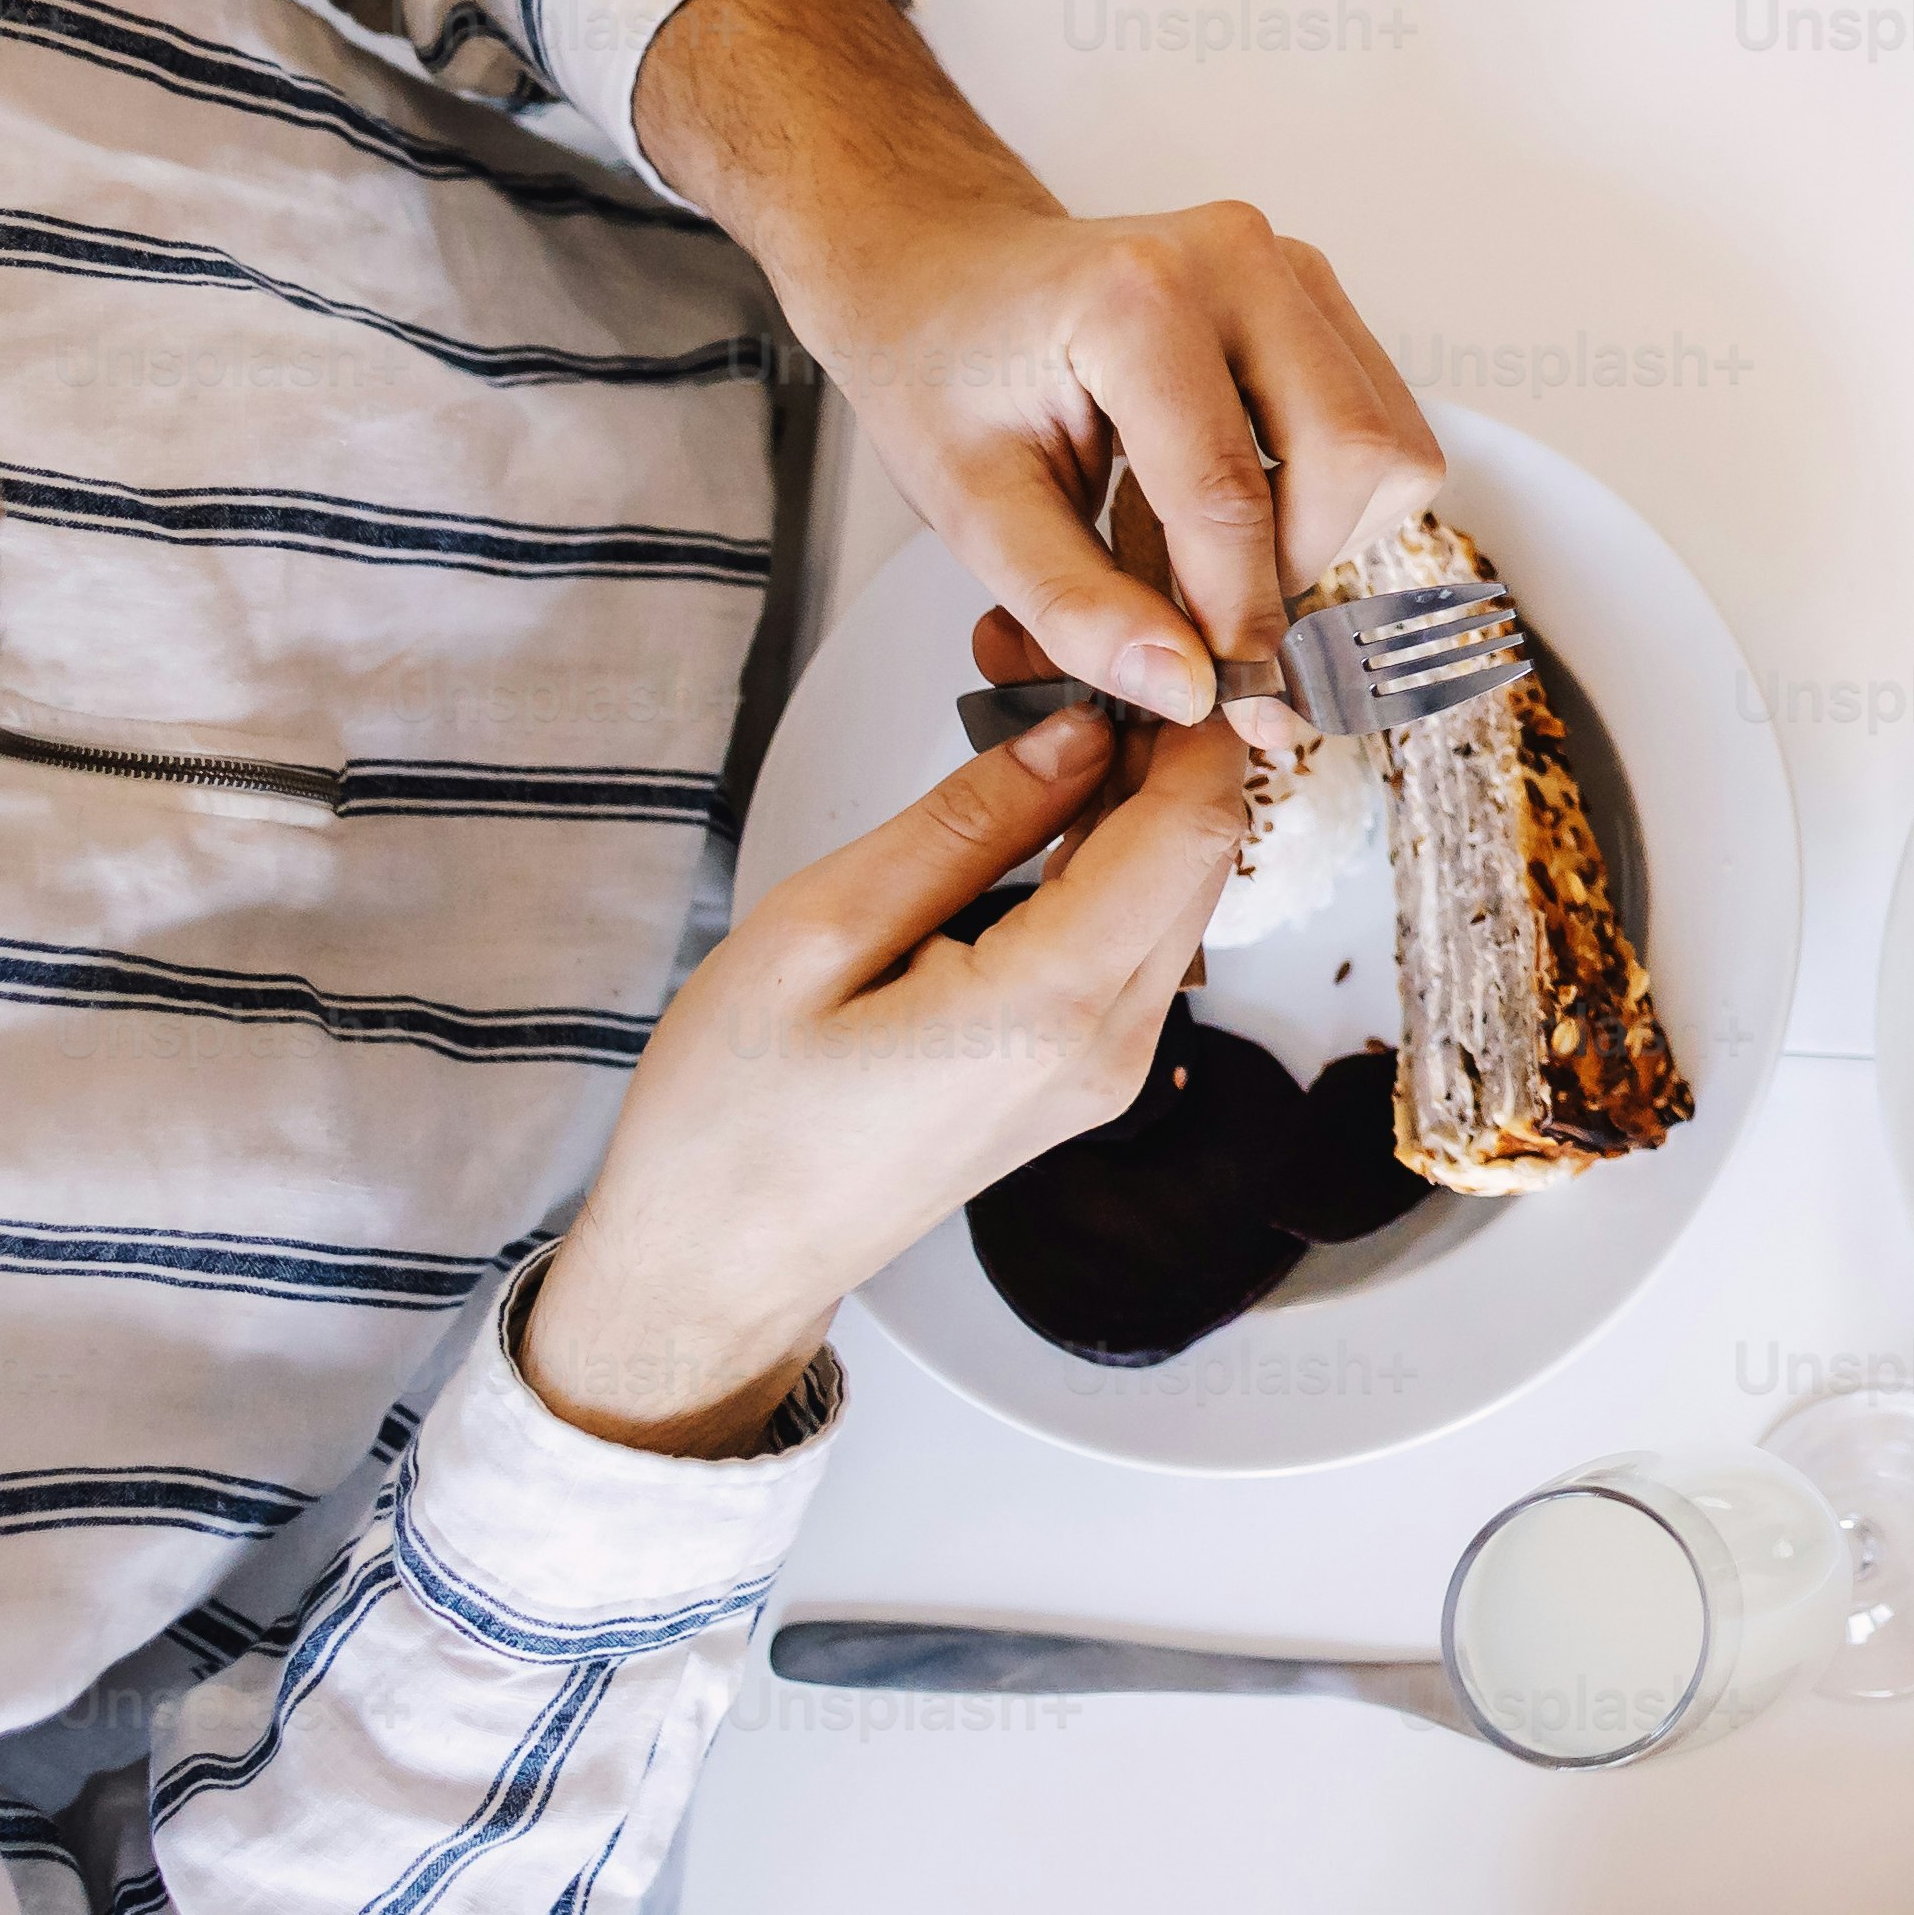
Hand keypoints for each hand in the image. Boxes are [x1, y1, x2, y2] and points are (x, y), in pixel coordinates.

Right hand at [515, 685, 1245, 1450]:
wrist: (710, 1274)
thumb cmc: (729, 1120)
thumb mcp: (818, 931)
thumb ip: (964, 824)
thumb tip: (1075, 734)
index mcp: (1053, 1006)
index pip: (1193, 827)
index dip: (1190, 720)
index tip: (1149, 640)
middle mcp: (1114, 1045)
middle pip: (1202, 857)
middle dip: (1162, 749)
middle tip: (1074, 667)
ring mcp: (1110, 1071)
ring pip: (1176, 899)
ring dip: (1136, 807)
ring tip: (1045, 729)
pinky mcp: (1086, 1079)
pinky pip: (1135, 946)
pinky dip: (1109, 871)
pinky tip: (1038, 826)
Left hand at [631, 0, 1435, 716]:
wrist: (942, 271)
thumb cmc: (944, 372)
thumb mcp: (971, 508)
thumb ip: (1076, 606)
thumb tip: (1188, 689)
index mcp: (1133, 300)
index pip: (1231, 493)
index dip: (1236, 615)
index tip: (1223, 696)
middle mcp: (1238, 259)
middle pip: (1355, 455)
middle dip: (1298, 567)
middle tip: (1214, 619)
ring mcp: (1291, 266)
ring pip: (1391, 442)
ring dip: (1322, 533)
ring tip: (1211, 554)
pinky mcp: (1318, 292)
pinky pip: (1382, 421)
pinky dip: (1328, 494)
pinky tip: (1234, 504)